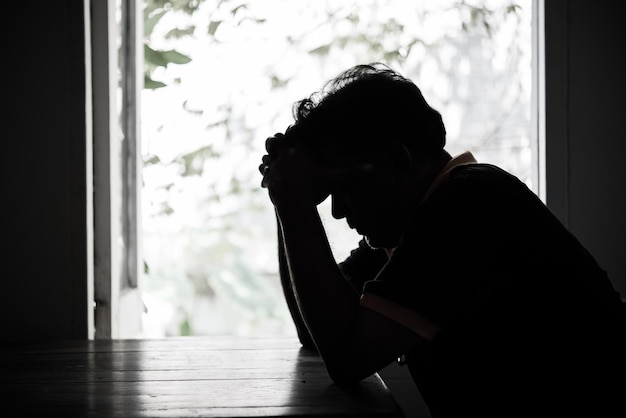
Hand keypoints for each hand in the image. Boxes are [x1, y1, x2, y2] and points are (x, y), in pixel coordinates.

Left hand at [259, 135, 373, 207]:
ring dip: (271, 155)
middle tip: (283, 145)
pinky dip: (267, 171)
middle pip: (277, 138)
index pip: (294, 131)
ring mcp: (275, 163)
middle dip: (279, 141)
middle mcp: (285, 153)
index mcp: (300, 150)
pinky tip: (271, 174)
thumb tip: (372, 168)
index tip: (296, 133)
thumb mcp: (334, 180)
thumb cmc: (315, 189)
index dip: (294, 132)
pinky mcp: (269, 175)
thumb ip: (352, 172)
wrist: (295, 202)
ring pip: (267, 152)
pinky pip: (264, 168)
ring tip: (276, 159)